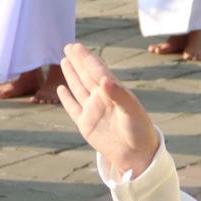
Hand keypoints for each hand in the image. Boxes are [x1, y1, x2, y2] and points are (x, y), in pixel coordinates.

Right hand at [55, 43, 159, 180]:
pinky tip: (61, 89)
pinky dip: (66, 98)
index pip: (97, 70)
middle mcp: (102, 98)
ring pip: (78, 87)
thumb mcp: (131, 110)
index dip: (87, 58)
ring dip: (71, 74)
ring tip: (64, 60)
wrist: (137, 155)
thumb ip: (117, 94)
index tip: (77, 47)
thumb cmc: (139, 130)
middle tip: (69, 46)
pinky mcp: (85, 124)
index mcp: (114, 91)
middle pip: (86, 75)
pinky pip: (72, 108)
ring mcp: (92, 110)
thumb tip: (104, 79)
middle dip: (78, 60)